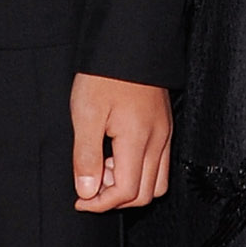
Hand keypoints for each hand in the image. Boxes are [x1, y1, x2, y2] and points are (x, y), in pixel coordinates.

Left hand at [70, 75, 173, 211]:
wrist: (129, 42)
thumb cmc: (105, 74)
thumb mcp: (86, 114)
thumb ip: (86, 157)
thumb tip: (88, 191)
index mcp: (139, 140)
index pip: (127, 192)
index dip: (101, 203)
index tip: (80, 200)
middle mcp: (158, 141)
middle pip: (145, 194)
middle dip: (116, 199)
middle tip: (90, 184)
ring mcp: (165, 133)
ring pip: (156, 182)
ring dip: (130, 186)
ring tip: (105, 167)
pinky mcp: (165, 126)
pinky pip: (160, 163)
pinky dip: (139, 170)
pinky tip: (117, 153)